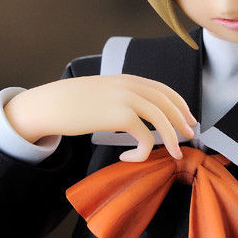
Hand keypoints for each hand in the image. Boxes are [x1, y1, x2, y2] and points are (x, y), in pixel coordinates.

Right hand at [4, 74, 196, 161]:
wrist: (48, 105)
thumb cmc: (69, 103)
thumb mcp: (99, 92)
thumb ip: (118, 96)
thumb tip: (133, 112)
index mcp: (127, 79)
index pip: (163, 89)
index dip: (179, 104)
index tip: (188, 117)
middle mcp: (130, 86)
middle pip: (167, 103)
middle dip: (182, 121)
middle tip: (189, 136)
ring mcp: (126, 99)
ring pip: (161, 119)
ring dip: (172, 138)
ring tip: (175, 154)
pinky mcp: (119, 116)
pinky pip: (145, 137)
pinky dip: (143, 152)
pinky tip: (129, 158)